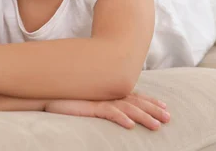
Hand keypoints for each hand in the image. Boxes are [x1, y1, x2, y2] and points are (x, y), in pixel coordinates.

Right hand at [44, 93, 169, 130]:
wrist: (46, 93)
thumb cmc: (66, 97)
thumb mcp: (89, 99)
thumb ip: (103, 101)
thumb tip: (117, 108)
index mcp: (108, 91)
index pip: (133, 96)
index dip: (150, 101)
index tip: (165, 107)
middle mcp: (106, 93)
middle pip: (135, 101)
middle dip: (153, 109)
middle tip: (169, 117)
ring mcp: (99, 98)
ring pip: (127, 107)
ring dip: (143, 116)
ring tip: (157, 125)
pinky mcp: (89, 105)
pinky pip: (108, 112)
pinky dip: (120, 117)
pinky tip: (130, 125)